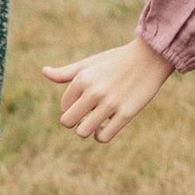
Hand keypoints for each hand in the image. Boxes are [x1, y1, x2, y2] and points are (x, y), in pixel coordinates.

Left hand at [42, 37, 172, 143]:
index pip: (64, 107)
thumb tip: (44, 72)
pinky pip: (103, 137)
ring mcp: (110, 103)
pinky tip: (105, 127)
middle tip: (86, 117)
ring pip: (83, 132)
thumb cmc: (117, 61)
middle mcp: (94, 91)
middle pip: (68, 122)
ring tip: (96, 122)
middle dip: (75, 122)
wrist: (150, 57)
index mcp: (83, 79)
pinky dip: (100, 136)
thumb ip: (66, 72)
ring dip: (88, 130)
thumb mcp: (90, 64)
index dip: (72, 109)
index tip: (84, 105)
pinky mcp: (127, 113)